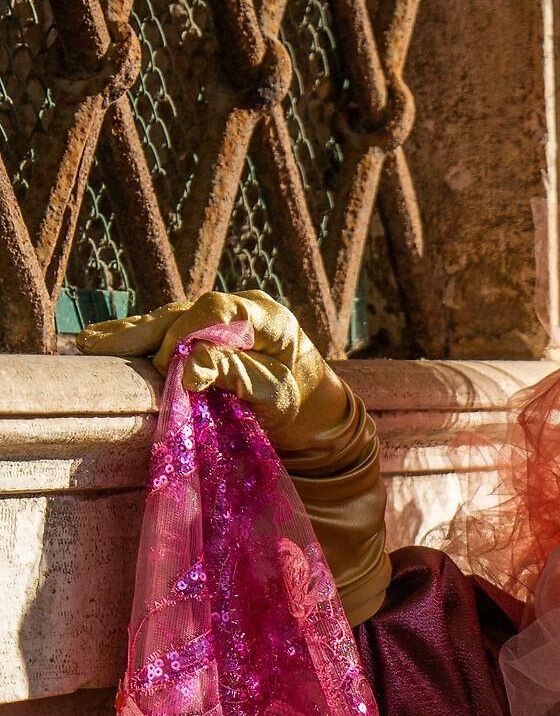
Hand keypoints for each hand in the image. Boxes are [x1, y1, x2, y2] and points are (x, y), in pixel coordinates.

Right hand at [76, 289, 348, 452]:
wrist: (312, 409)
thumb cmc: (297, 403)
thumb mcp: (272, 393)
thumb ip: (233, 373)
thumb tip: (187, 366)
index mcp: (266, 315)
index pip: (217, 310)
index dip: (186, 332)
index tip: (163, 363)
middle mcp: (240, 306)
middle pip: (184, 310)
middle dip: (144, 333)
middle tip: (100, 350)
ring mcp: (220, 316)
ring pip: (170, 318)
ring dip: (132, 335)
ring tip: (91, 345)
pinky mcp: (205, 331)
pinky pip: (168, 331)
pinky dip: (140, 340)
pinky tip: (103, 343)